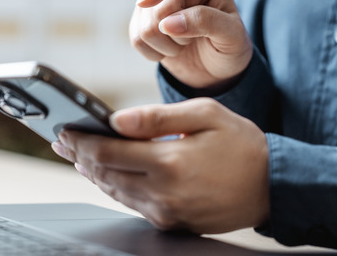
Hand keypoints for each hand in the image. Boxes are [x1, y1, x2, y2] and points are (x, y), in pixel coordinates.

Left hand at [51, 98, 268, 233]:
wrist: (274, 186)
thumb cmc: (242, 145)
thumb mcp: (204, 115)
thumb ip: (156, 116)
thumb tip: (116, 119)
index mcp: (169, 162)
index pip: (107, 153)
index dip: (80, 141)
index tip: (64, 129)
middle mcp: (163, 193)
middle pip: (104, 174)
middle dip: (79, 156)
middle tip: (62, 140)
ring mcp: (166, 212)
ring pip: (114, 191)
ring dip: (91, 172)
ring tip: (75, 154)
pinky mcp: (171, 222)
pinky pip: (132, 203)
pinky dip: (113, 186)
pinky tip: (105, 173)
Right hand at [130, 0, 251, 88]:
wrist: (217, 65)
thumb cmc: (230, 45)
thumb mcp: (232, 35)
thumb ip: (206, 22)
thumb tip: (167, 23)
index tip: (144, 3)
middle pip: (158, 8)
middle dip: (178, 32)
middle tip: (197, 36)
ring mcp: (155, 0)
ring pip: (146, 28)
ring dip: (169, 45)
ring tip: (186, 42)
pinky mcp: (141, 19)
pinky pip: (137, 39)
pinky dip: (156, 52)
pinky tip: (171, 48)